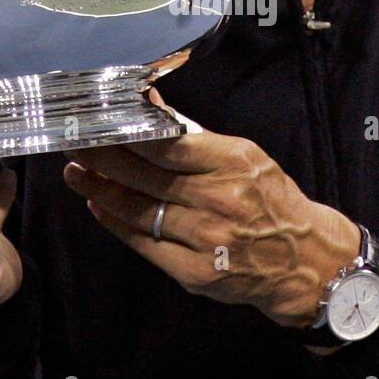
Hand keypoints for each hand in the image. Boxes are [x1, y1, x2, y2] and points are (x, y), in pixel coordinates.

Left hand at [62, 90, 362, 328]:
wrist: (305, 261)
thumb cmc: (272, 201)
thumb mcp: (246, 157)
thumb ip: (196, 137)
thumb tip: (151, 107)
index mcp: (234, 163)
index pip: (166, 146)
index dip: (124, 135)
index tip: (98, 124)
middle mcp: (219, 200)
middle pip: (145, 176)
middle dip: (102, 159)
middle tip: (74, 145)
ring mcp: (206, 239)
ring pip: (139, 210)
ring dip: (100, 190)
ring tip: (76, 174)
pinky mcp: (195, 272)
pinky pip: (145, 244)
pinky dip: (118, 224)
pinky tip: (99, 207)